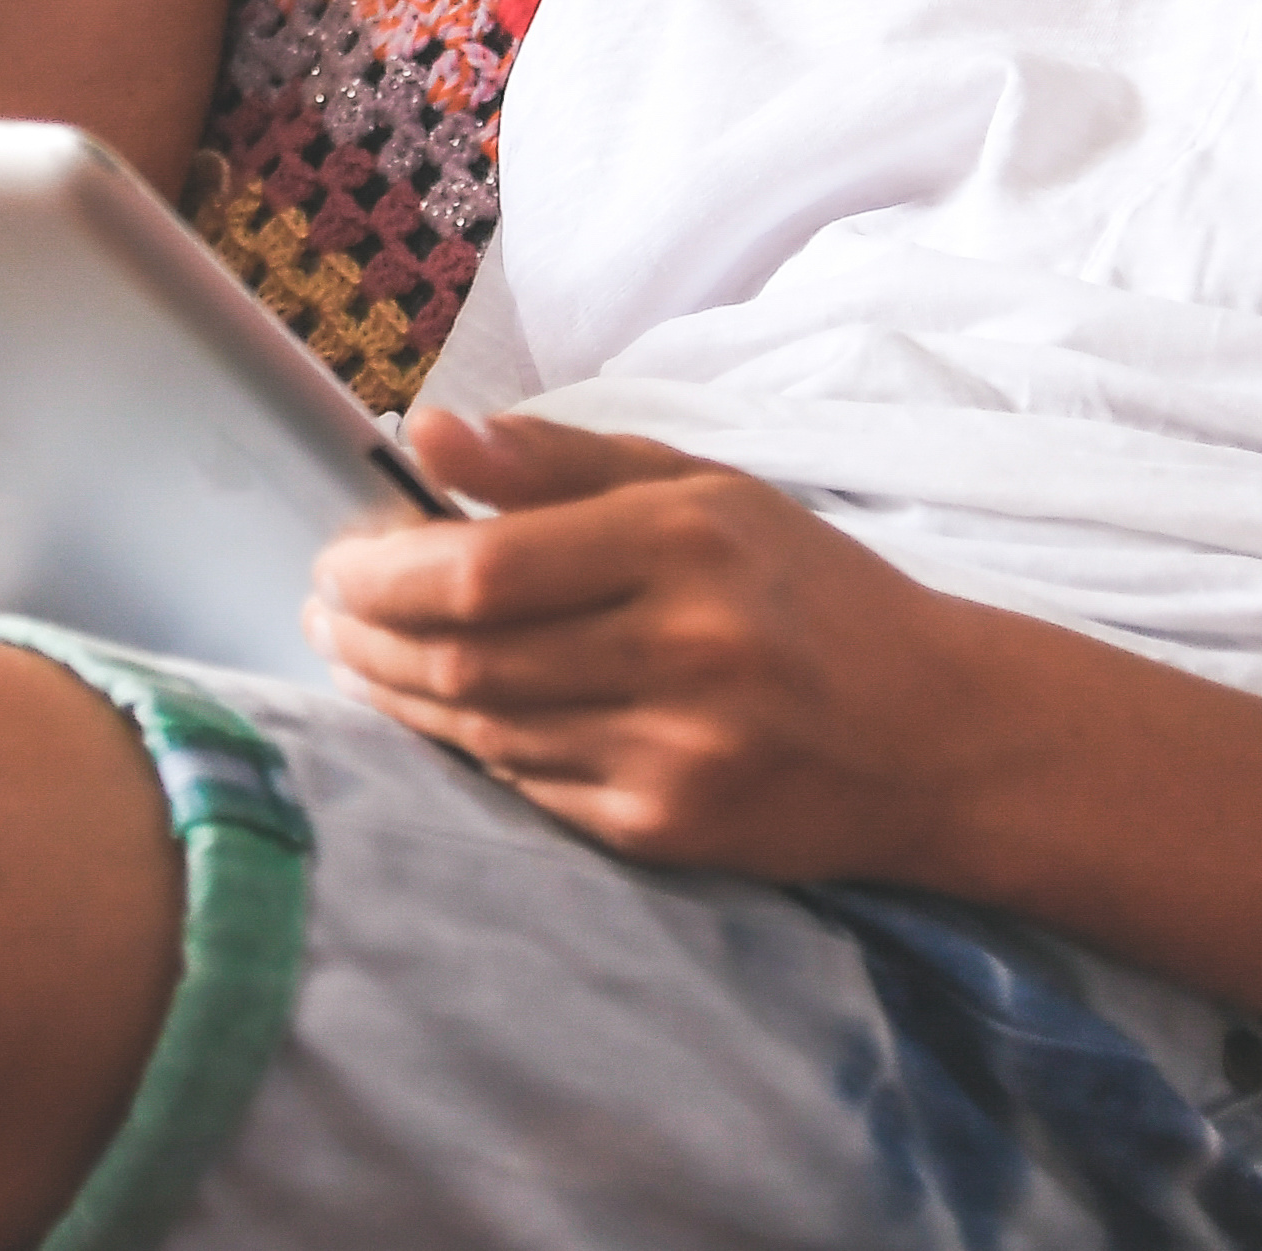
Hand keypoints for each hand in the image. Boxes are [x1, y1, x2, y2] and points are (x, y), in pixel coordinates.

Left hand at [303, 408, 1017, 885]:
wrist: (939, 735)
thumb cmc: (808, 592)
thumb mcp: (702, 488)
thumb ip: (556, 459)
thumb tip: (425, 431)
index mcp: (686, 542)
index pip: (481, 569)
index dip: (380, 571)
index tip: (335, 559)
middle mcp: (683, 649)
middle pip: (464, 656)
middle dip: (364, 635)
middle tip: (322, 609)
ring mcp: (676, 751)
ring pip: (482, 727)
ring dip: (396, 692)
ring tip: (357, 655)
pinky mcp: (671, 830)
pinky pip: (528, 787)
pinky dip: (469, 744)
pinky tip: (441, 710)